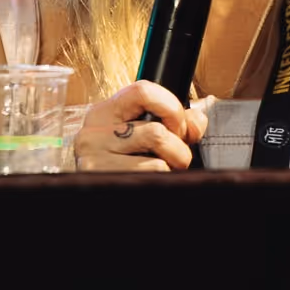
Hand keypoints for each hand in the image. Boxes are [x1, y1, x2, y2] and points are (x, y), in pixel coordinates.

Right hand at [73, 76, 205, 171]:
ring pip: (157, 145)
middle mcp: (93, 133)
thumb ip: (174, 122)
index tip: (178, 128)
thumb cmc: (123, 169)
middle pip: (156, 128)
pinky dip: (163, 179)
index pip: (143, 91)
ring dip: (173, 163)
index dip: (172, 108)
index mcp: (103, 114)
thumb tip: (196, 121)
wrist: (93, 198)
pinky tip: (150, 183)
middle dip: (179, 146)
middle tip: (175, 158)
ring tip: (164, 172)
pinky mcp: (101, 176)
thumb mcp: (142, 137)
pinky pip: (153, 170)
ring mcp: (93, 157)